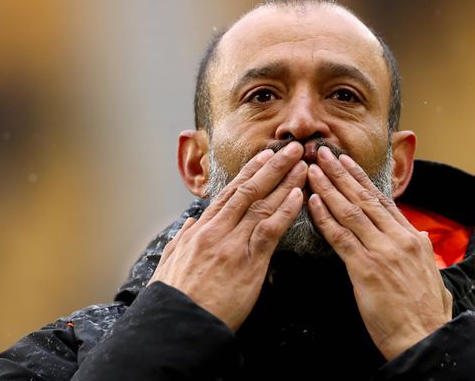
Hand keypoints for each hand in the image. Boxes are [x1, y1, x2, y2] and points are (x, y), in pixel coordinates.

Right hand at [149, 142, 305, 329]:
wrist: (177, 326)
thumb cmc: (174, 298)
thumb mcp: (171, 262)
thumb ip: (183, 239)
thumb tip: (191, 222)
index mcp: (201, 229)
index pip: (230, 192)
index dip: (250, 172)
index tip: (265, 156)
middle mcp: (217, 230)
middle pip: (249, 190)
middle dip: (273, 166)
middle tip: (292, 149)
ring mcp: (233, 244)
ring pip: (262, 204)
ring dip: (285, 181)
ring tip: (303, 164)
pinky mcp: (248, 263)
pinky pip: (270, 230)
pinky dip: (285, 211)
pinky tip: (298, 196)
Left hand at [307, 146, 451, 359]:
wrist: (426, 338)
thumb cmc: (425, 312)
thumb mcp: (430, 273)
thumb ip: (419, 251)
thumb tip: (417, 238)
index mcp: (411, 237)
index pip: (381, 200)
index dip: (360, 179)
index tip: (345, 162)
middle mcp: (398, 238)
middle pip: (364, 198)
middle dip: (341, 173)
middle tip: (323, 153)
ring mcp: (383, 252)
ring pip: (350, 211)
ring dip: (329, 188)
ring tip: (312, 169)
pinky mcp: (366, 269)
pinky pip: (341, 237)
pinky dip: (325, 217)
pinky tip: (312, 202)